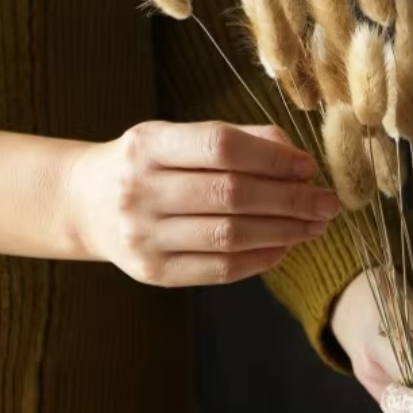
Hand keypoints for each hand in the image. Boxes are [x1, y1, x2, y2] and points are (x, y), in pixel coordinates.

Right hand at [65, 121, 339, 286]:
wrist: (85, 205)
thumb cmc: (149, 167)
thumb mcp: (178, 139)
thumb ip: (236, 140)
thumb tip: (294, 155)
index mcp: (147, 145)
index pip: (220, 147)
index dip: (271, 157)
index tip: (308, 167)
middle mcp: (140, 190)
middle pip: (231, 195)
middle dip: (289, 200)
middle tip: (327, 203)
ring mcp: (144, 236)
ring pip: (230, 237)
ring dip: (283, 232)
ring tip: (314, 226)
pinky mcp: (154, 273)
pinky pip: (220, 269)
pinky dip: (260, 260)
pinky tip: (285, 248)